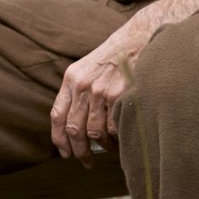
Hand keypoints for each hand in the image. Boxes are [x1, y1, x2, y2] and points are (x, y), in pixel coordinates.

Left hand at [51, 21, 147, 157]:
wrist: (140, 37)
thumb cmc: (118, 55)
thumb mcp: (90, 67)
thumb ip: (80, 90)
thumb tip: (78, 124)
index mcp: (72, 78)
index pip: (57, 115)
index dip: (59, 138)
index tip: (64, 153)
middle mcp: (83, 85)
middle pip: (74, 129)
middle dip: (79, 151)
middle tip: (86, 161)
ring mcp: (101, 91)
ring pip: (94, 133)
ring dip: (102, 146)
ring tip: (109, 148)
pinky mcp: (120, 96)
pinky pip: (114, 128)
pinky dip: (117, 138)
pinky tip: (121, 138)